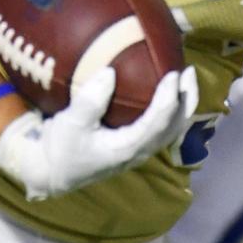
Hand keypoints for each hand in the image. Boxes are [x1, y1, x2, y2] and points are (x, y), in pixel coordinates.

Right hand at [0, 66, 198, 200]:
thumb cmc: (61, 148)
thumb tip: (109, 72)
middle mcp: (139, 151)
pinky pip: (160, 127)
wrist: (53, 170)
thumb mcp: (71, 123)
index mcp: (127, 148)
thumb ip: (90, 100)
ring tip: (185, 79)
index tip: (173, 74)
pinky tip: (166, 92)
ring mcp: (138, 150)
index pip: (158, 123)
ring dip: (182, 104)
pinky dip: (169, 109)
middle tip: (189, 71)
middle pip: (174, 126)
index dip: (169, 98)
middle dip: (186, 99)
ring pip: (171, 128)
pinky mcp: (133, 145)